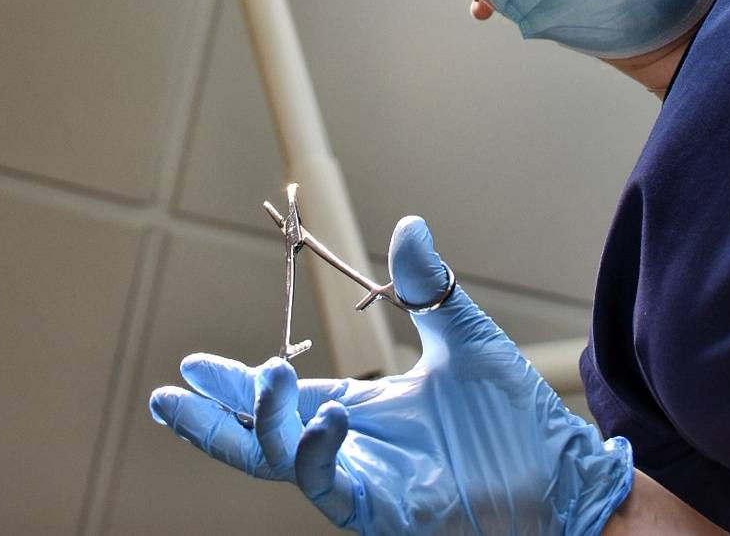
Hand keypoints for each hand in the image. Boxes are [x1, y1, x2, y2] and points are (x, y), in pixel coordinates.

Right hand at [150, 215, 631, 534]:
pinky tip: (326, 417)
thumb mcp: (465, 337)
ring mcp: (366, 483)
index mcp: (362, 409)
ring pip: (285, 465)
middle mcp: (353, 450)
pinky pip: (333, 489)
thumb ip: (428, 288)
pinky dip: (319, 453)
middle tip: (168, 398)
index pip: (283, 399)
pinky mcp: (387, 511)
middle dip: (213, 424)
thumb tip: (408, 223)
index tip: (192, 367)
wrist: (562, 472)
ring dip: (261, 426)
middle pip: (261, 441)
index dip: (237, 385)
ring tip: (257, 378)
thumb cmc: (517, 418)